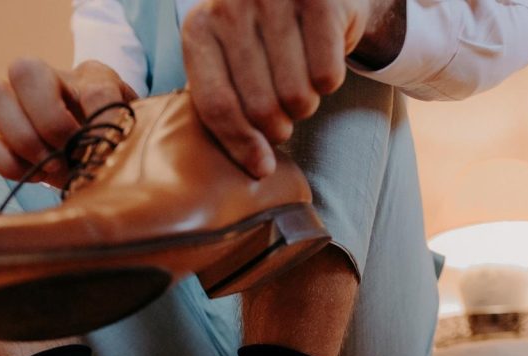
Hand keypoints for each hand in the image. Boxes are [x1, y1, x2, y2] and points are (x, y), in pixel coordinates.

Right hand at [0, 58, 137, 186]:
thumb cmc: (113, 150)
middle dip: (50, 122)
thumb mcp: (127, 139)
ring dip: (23, 139)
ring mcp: (16, 104)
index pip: (94, 88)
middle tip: (68, 153)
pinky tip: (32, 175)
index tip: (107, 148)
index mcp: (91, 78)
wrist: (97, 167)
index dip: (100, 123)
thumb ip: (122, 132)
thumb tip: (105, 138)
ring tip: (50, 166)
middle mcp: (48, 79)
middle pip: (24, 69)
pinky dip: (4, 162)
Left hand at [182, 0, 391, 177]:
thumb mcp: (229, 64)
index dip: (240, 145)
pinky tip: (320, 63)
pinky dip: (328, 82)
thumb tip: (258, 168)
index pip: (216, 106)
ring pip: (295, 95)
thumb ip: (225, 108)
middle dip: (278, 126)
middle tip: (284, 117)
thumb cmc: (264, 40)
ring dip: (304, 105)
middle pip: (259, 107)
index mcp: (198, 29)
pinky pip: (326, 76)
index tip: (261, 168)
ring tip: (300, 87)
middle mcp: (230, 5)